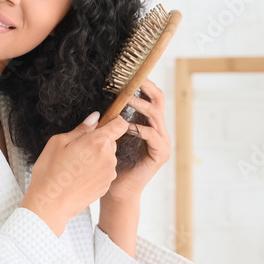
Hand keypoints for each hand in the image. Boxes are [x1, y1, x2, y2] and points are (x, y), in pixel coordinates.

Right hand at [22, 110, 128, 234]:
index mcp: (98, 142)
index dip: (114, 121)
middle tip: (78, 149)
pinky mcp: (106, 186)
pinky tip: (79, 177)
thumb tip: (95, 118)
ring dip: (97, 157)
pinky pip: (104, 171)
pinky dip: (95, 171)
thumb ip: (81, 129)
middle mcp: (109, 157)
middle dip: (99, 141)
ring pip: (108, 157)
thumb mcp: (58, 142)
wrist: (51, 203)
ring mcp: (109, 173)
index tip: (102, 124)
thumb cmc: (50, 172)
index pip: (121, 124)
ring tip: (76, 165)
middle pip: (112, 141)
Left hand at [105, 78, 171, 201]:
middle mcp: (157, 129)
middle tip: (133, 80)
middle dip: (146, 88)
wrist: (115, 189)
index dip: (141, 84)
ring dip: (141, 106)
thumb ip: (110, 120)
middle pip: (158, 100)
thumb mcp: (109, 135)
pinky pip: (153, 136)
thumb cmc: (109, 162)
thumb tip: (101, 102)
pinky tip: (128, 126)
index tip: (128, 73)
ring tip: (127, 100)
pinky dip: (140, 129)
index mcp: (146, 122)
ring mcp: (162, 141)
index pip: (150, 96)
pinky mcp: (161, 153)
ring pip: (156, 115)